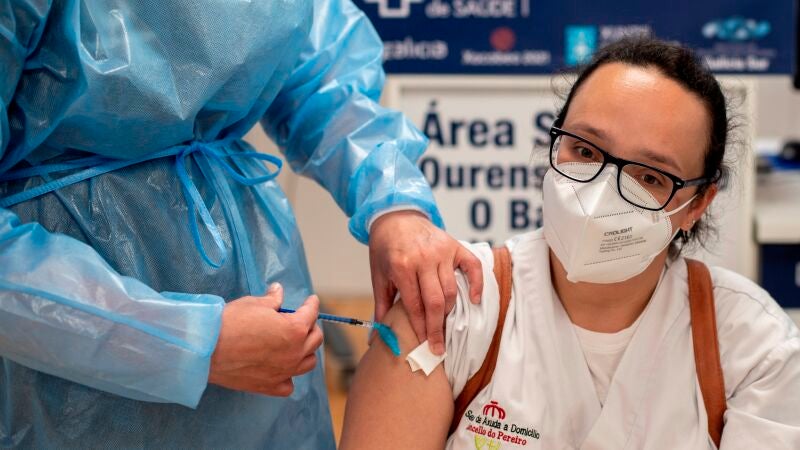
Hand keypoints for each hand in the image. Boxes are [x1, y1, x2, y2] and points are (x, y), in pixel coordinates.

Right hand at [209, 283, 322, 396]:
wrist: (207, 348)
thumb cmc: (230, 322)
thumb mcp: (253, 304)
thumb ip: (272, 299)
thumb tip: (278, 291)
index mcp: (294, 329)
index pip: (311, 314)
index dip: (311, 304)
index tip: (310, 301)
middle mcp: (294, 353)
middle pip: (315, 339)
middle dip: (311, 326)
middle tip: (303, 321)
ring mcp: (284, 372)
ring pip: (308, 363)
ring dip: (306, 351)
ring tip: (297, 344)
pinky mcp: (269, 386)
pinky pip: (288, 385)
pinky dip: (289, 377)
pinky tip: (283, 369)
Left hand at [369, 210, 482, 355]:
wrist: (395, 215)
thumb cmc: (385, 248)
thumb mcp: (379, 275)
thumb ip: (381, 305)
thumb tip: (376, 336)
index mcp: (402, 267)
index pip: (415, 305)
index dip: (420, 328)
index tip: (424, 345)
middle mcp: (424, 259)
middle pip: (436, 301)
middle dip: (437, 327)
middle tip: (438, 347)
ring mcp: (442, 251)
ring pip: (452, 289)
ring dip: (449, 310)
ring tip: (445, 325)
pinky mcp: (455, 245)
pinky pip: (472, 266)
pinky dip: (476, 284)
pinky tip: (474, 300)